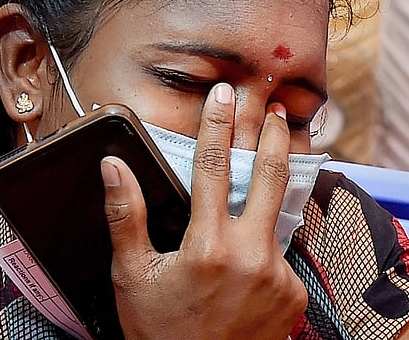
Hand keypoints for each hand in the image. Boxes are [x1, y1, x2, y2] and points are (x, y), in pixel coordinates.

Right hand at [101, 83, 307, 338]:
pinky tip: (244, 275)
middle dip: (275, 136)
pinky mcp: (294, 294)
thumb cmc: (159, 332)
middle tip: (276, 110)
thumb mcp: (133, 278)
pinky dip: (262, 255)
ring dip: (267, 202)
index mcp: (208, 245)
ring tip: (253, 199)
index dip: (218, 123)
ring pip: (276, 220)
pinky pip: (280, 258)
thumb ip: (126, 217)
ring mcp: (278, 274)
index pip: (214, 167)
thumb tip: (113, 166)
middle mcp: (251, 254)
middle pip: (272, 176)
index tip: (223, 93)